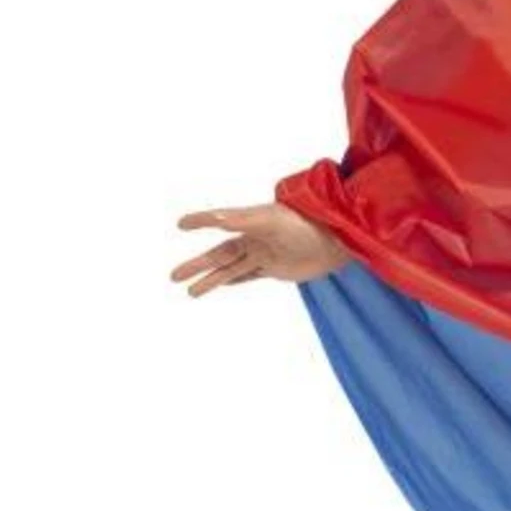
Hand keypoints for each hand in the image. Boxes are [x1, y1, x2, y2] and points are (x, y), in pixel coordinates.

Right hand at [170, 201, 351, 295]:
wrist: (337, 238)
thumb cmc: (305, 222)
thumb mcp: (269, 219)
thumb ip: (241, 219)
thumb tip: (214, 218)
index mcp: (250, 223)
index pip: (220, 222)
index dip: (201, 221)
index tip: (180, 224)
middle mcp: (254, 240)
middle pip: (219, 255)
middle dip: (197, 266)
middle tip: (173, 277)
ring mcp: (265, 255)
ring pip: (231, 270)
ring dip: (211, 281)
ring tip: (190, 292)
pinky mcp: (278, 269)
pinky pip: (251, 275)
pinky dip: (236, 280)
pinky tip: (225, 284)